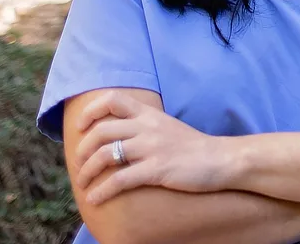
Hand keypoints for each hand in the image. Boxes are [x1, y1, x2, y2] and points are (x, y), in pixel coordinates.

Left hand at [74, 91, 227, 204]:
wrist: (219, 159)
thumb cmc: (192, 146)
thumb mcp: (166, 126)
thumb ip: (144, 125)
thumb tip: (119, 134)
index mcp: (149, 114)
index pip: (113, 99)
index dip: (91, 111)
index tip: (81, 126)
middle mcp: (148, 126)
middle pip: (102, 130)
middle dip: (83, 150)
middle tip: (79, 164)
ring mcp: (152, 147)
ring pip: (106, 154)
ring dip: (88, 171)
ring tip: (84, 184)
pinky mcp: (157, 169)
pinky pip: (120, 180)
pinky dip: (102, 191)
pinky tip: (95, 199)